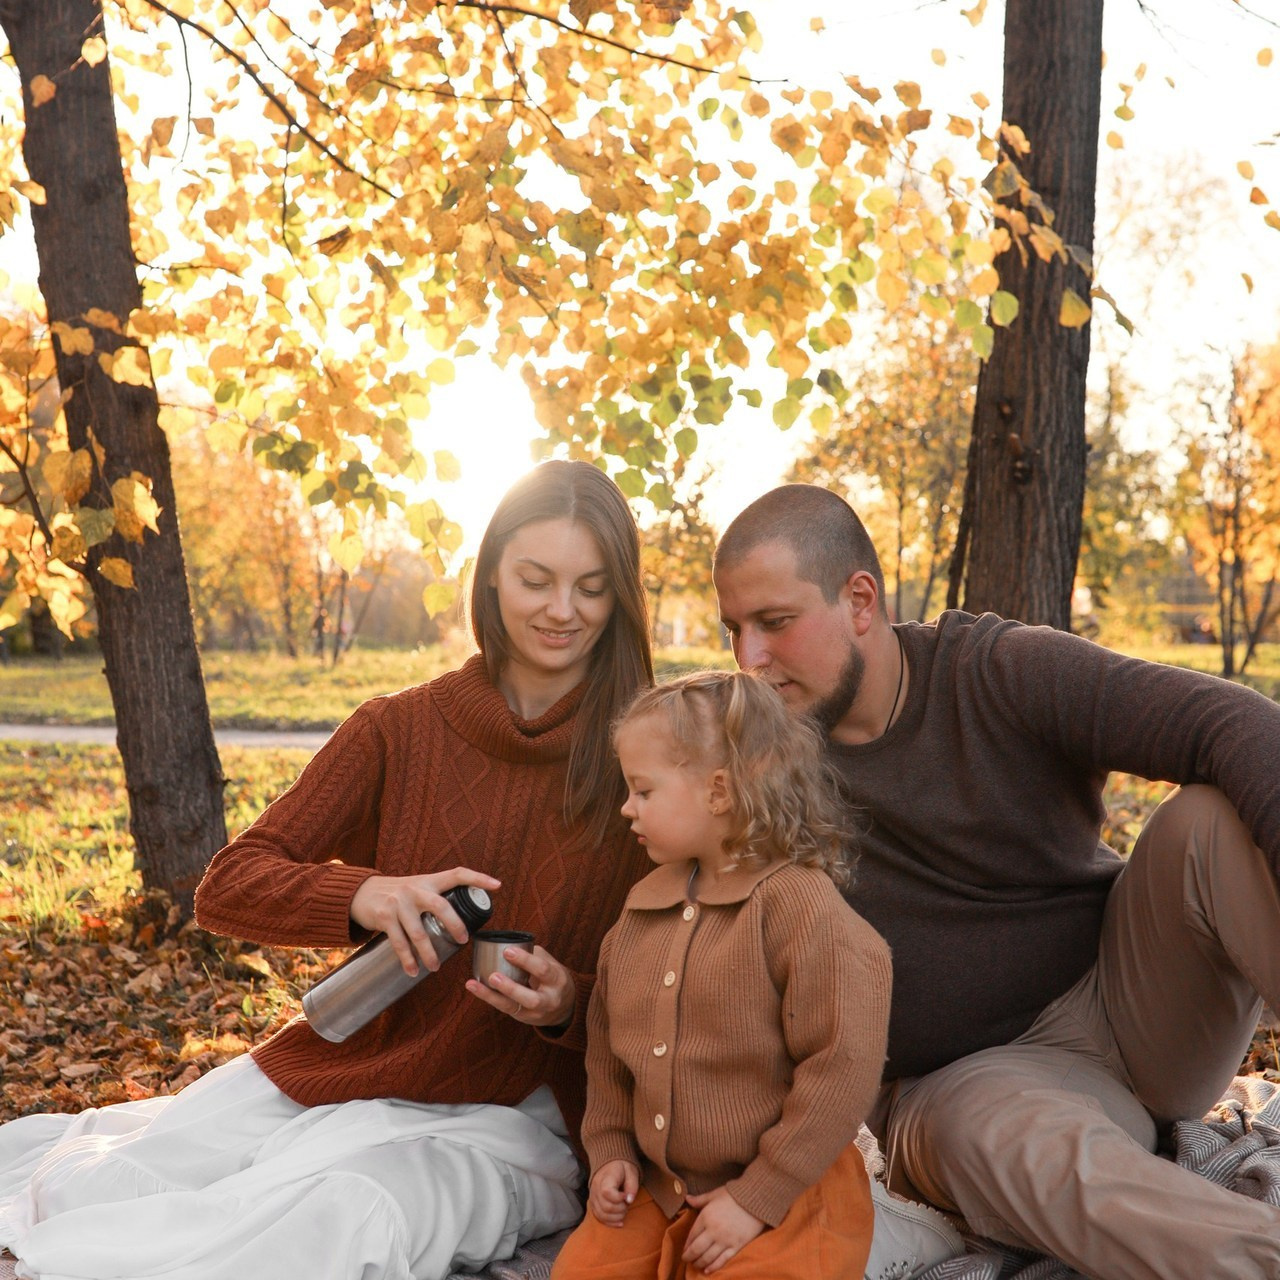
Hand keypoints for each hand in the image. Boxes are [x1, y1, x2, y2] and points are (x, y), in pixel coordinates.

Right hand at [350, 868, 501, 976]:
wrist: (362, 892)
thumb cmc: (398, 894)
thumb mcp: (418, 888)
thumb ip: (436, 897)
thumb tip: (465, 916)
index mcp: (429, 881)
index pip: (457, 874)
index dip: (478, 878)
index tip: (497, 886)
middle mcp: (415, 889)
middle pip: (441, 906)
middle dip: (455, 925)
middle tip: (463, 941)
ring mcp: (399, 903)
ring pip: (418, 932)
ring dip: (428, 953)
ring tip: (435, 967)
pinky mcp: (384, 917)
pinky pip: (398, 942)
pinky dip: (407, 959)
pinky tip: (412, 971)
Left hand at [465, 945, 576, 1027]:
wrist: (565, 1006)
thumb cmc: (553, 978)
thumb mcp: (551, 963)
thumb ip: (533, 954)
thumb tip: (509, 942)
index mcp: (557, 980)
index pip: (543, 970)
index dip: (526, 961)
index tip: (508, 951)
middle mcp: (549, 1000)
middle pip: (532, 998)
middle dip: (511, 988)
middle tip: (493, 976)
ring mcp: (535, 1012)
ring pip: (514, 1007)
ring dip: (493, 996)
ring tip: (476, 985)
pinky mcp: (523, 1017)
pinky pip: (504, 1008)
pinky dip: (489, 998)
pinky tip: (475, 988)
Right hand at [588, 1159, 638, 1226]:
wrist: (609, 1164)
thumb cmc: (622, 1168)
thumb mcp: (631, 1171)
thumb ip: (632, 1185)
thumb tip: (629, 1201)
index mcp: (605, 1178)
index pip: (607, 1192)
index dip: (619, 1198)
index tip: (626, 1196)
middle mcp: (596, 1188)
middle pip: (605, 1207)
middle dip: (620, 1210)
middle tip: (627, 1204)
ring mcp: (593, 1197)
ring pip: (601, 1215)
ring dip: (616, 1217)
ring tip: (624, 1211)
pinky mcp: (593, 1204)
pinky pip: (599, 1217)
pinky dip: (610, 1222)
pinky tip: (620, 1222)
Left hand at [682, 1187, 763, 1274]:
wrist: (755, 1199)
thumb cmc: (733, 1195)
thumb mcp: (714, 1195)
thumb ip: (699, 1199)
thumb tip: (686, 1198)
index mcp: (706, 1217)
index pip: (692, 1236)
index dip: (686, 1245)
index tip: (684, 1250)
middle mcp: (713, 1231)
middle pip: (697, 1249)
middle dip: (689, 1257)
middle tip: (686, 1260)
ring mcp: (725, 1240)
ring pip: (707, 1257)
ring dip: (699, 1263)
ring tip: (696, 1265)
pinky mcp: (736, 1246)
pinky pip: (722, 1260)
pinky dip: (713, 1267)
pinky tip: (707, 1271)